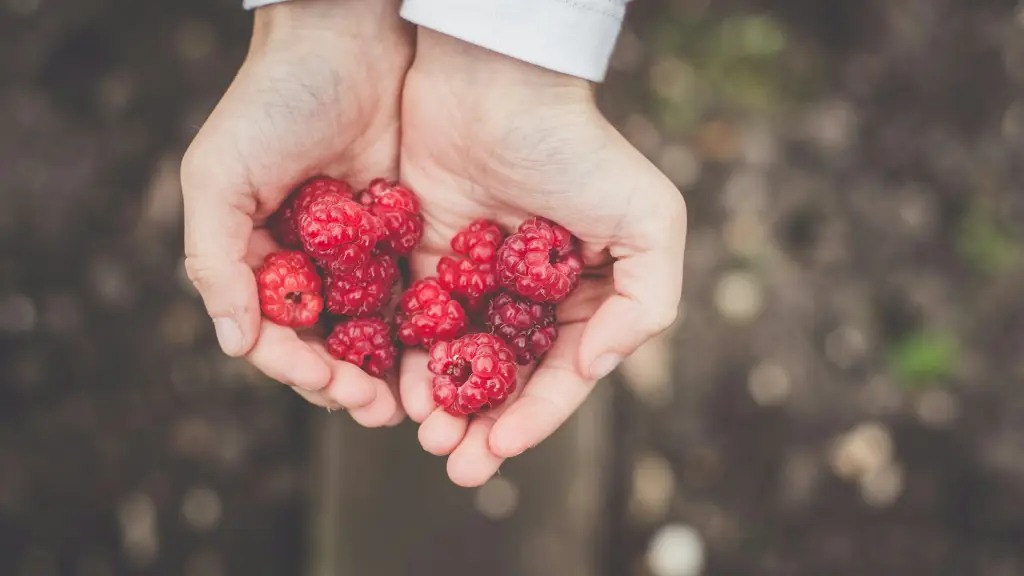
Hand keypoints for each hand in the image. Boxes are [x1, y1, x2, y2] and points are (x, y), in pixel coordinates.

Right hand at [180, 0, 411, 425]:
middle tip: (381, 411)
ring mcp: (359, 254)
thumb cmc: (271, 103)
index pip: (274, 333)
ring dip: (390, 370)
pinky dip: (426, 327)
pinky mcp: (407, 235)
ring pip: (374, 328)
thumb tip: (234, 343)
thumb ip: (216, 260)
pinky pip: (416, 291)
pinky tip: (447, 352)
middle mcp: (309, 264)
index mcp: (258, 258)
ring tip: (414, 402)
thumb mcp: (219, 176)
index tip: (330, 385)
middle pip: (328, 343)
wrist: (348, 39)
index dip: (298, 367)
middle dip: (349, 383)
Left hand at [398, 31, 687, 485]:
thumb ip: (647, 303)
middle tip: (458, 465)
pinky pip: (415, 325)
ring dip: (443, 406)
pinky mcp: (425, 260)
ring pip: (457, 361)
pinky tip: (400, 390)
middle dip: (483, 427)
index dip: (535, 417)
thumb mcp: (649, 221)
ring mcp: (476, 280)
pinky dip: (408, 362)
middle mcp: (529, 295)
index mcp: (583, 293)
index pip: (560, 373)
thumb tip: (594, 368)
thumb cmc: (578, 149)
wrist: (494, 84)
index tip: (501, 449)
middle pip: (505, 379)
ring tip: (428, 437)